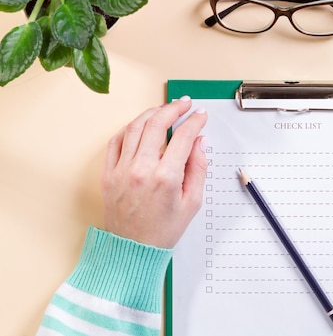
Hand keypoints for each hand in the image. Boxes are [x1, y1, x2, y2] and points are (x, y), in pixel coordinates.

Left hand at [102, 96, 207, 247]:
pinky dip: (130, 127)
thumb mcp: (192, 202)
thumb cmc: (163, 230)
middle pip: (157, 124)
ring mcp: (122, 170)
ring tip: (164, 109)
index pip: (183, 137)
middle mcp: (142, 169)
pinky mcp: (109, 173)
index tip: (201, 115)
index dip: (195, 121)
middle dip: (174, 109)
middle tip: (185, 104)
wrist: (133, 250)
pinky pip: (117, 141)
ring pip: (135, 127)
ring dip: (152, 113)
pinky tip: (141, 124)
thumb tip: (199, 141)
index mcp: (166, 178)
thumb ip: (198, 167)